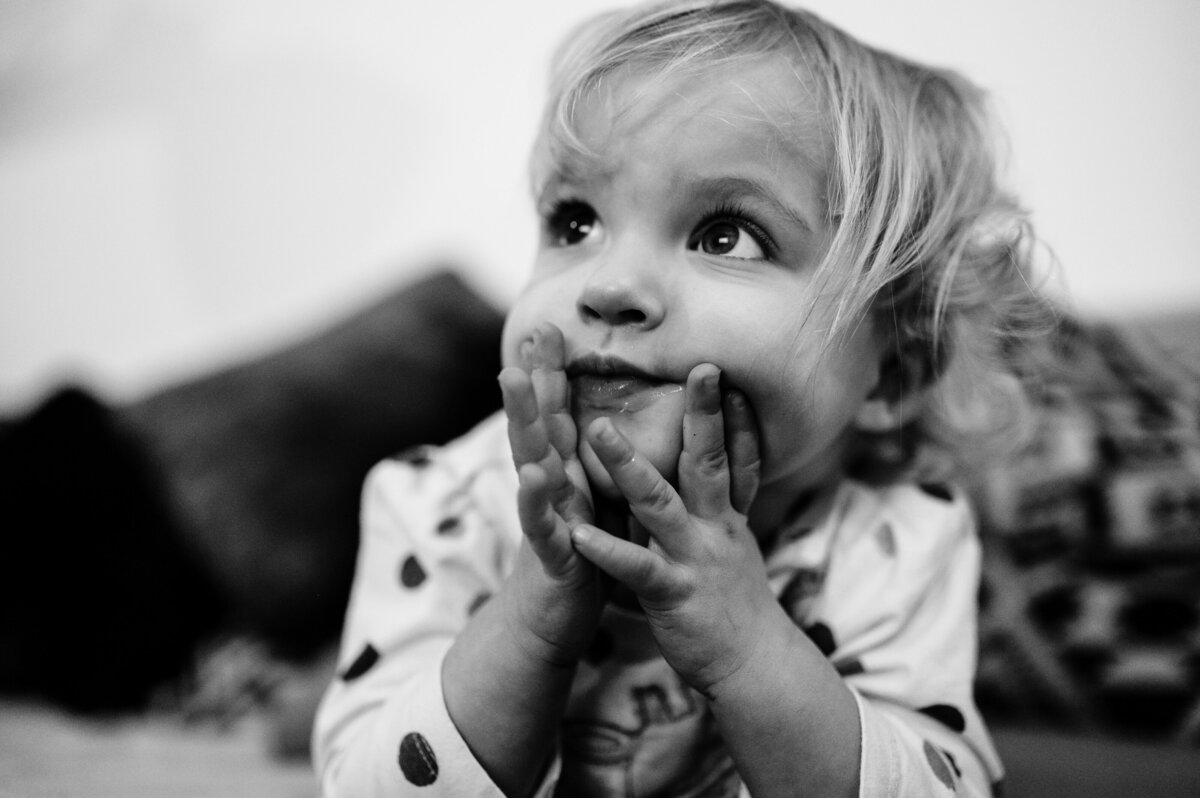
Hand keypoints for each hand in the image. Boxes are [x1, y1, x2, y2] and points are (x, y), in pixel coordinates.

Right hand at [498, 323, 606, 665]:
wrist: (549, 624)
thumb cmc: (580, 561)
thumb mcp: (592, 508)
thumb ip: (595, 468)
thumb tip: (614, 424)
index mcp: (567, 476)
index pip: (558, 415)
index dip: (554, 373)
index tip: (553, 325)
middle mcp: (550, 489)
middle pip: (539, 425)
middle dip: (534, 377)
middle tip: (532, 331)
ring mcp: (544, 518)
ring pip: (531, 460)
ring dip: (520, 418)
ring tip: (511, 379)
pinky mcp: (549, 554)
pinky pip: (541, 524)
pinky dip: (535, 499)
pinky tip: (533, 474)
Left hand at [570, 363, 769, 695]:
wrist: (753, 667)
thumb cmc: (735, 605)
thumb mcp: (736, 547)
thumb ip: (723, 508)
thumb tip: (723, 474)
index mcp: (726, 517)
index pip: (735, 456)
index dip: (732, 414)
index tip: (724, 372)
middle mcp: (715, 529)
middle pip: (708, 462)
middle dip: (702, 414)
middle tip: (701, 367)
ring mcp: (694, 558)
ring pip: (660, 503)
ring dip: (628, 465)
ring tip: (596, 429)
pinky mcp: (673, 593)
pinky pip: (636, 568)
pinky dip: (608, 549)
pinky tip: (578, 534)